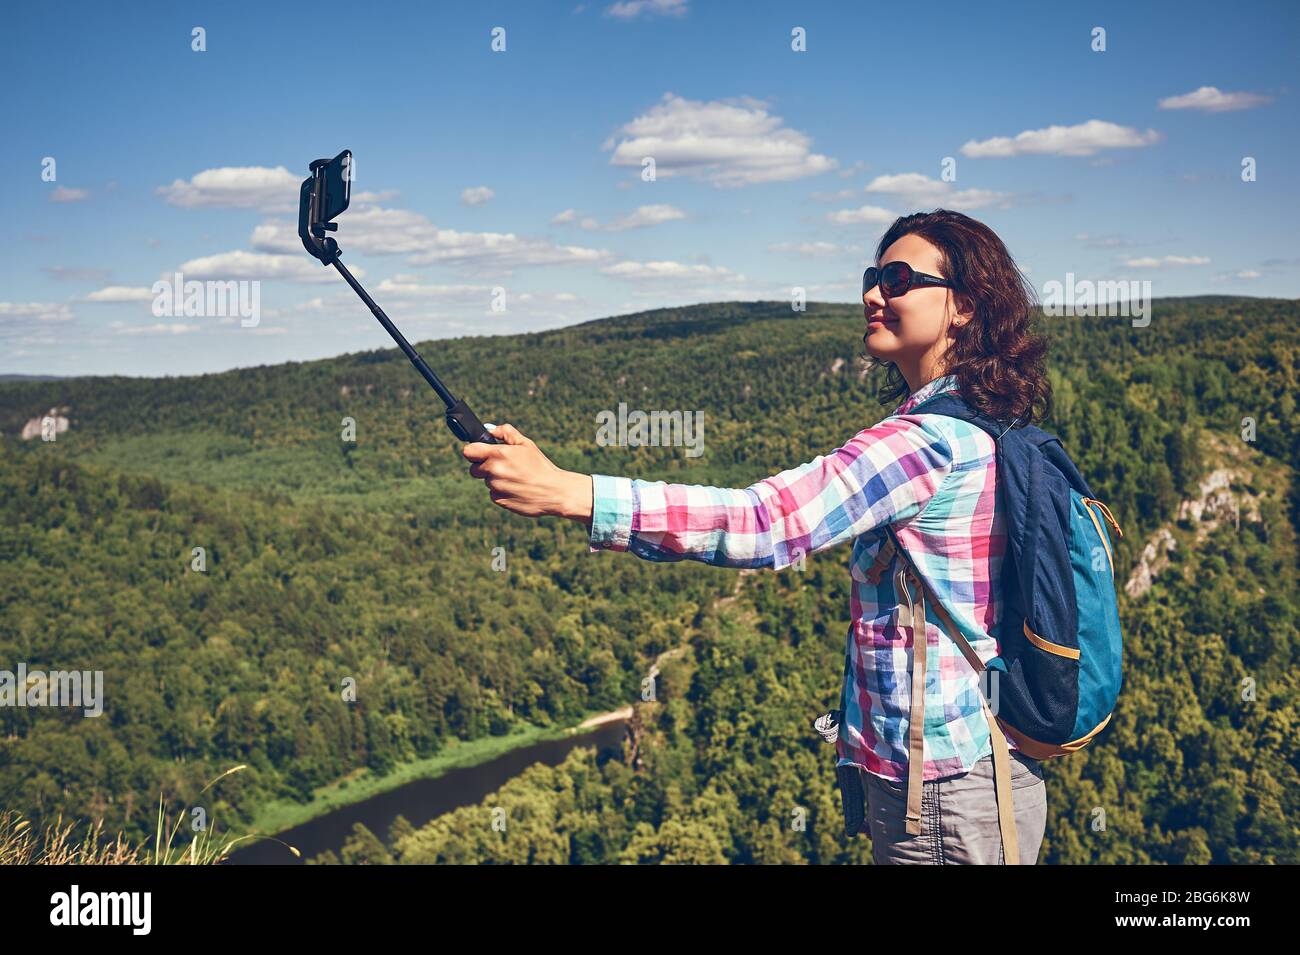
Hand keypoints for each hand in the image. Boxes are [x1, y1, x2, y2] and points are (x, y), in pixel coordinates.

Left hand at [461, 423, 592, 522]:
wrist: (554, 492)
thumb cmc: (541, 466)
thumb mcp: (526, 444)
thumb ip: (506, 433)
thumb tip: (489, 430)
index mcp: (499, 454)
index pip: (468, 451)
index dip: (473, 451)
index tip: (480, 453)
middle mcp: (494, 470)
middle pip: (474, 469)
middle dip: (484, 467)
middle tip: (503, 466)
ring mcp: (495, 487)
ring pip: (486, 482)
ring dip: (496, 479)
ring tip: (516, 478)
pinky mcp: (499, 500)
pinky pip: (493, 494)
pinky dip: (502, 491)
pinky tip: (517, 488)